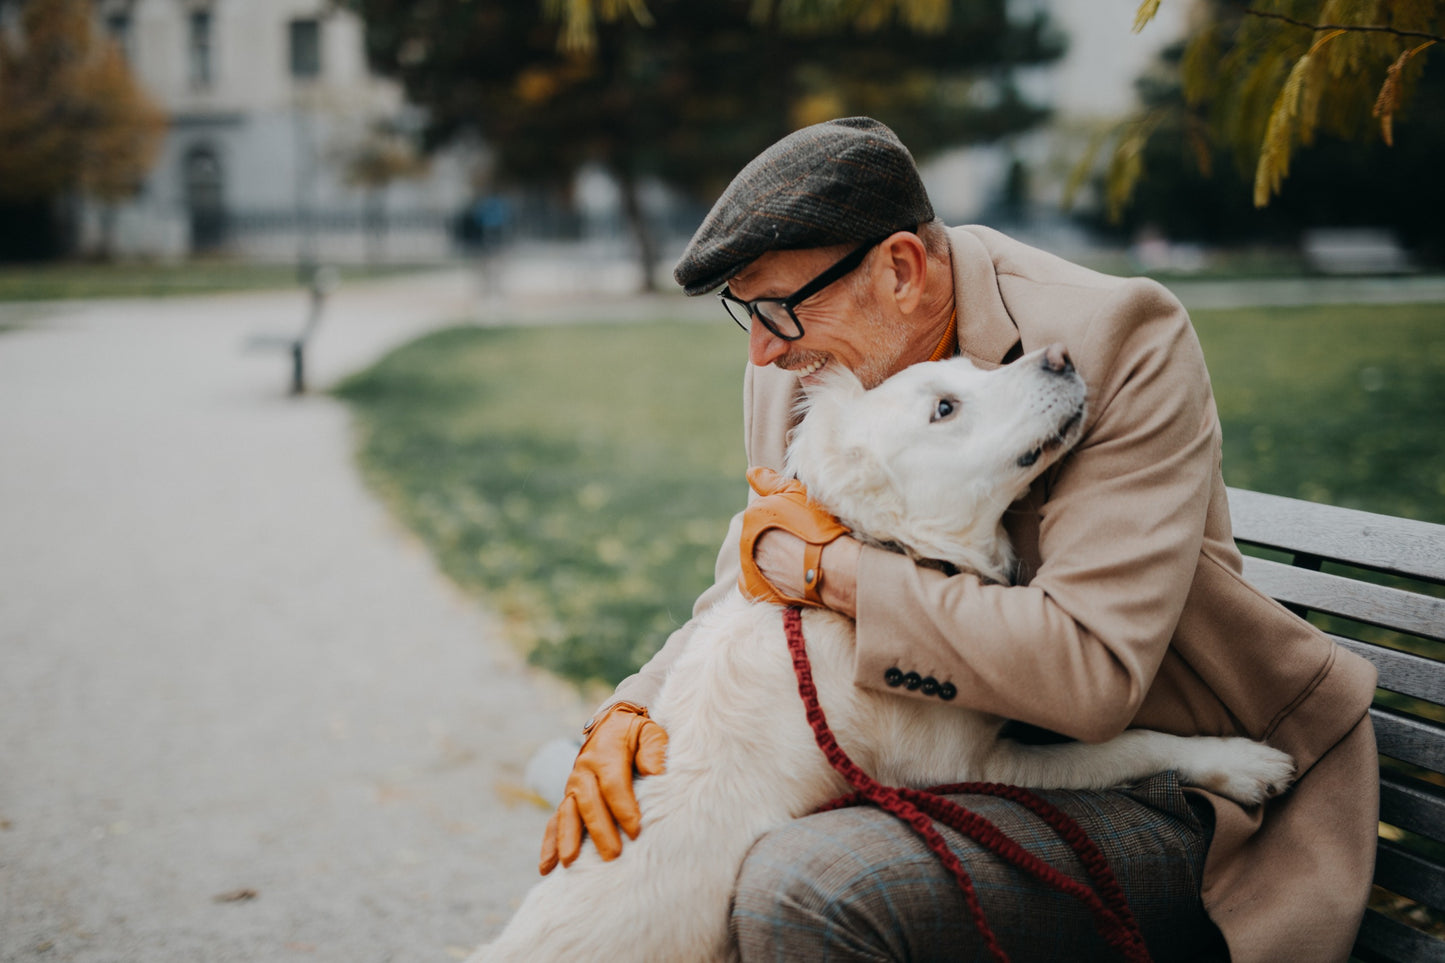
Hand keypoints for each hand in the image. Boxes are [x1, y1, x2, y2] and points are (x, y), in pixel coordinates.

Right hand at [538, 702, 667, 873]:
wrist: (612, 724)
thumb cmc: (637, 735)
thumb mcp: (650, 733)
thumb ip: (654, 750)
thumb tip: (655, 772)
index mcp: (606, 753)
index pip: (613, 783)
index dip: (623, 808)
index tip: (636, 832)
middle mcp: (584, 769)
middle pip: (589, 802)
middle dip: (600, 830)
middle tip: (612, 855)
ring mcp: (573, 785)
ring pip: (568, 812)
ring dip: (568, 838)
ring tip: (570, 863)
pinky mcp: (569, 798)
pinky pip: (555, 821)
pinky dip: (549, 844)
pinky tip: (546, 867)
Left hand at [739, 467, 849, 606]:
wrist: (832, 568)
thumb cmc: (819, 529)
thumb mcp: (798, 494)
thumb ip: (770, 482)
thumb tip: (751, 473)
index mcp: (754, 515)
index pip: (763, 511)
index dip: (783, 515)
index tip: (799, 521)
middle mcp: (746, 540)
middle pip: (758, 534)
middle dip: (774, 536)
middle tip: (799, 540)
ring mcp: (751, 566)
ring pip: (758, 557)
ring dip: (771, 557)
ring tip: (797, 559)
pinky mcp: (756, 588)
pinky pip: (754, 582)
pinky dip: (765, 580)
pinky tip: (784, 577)